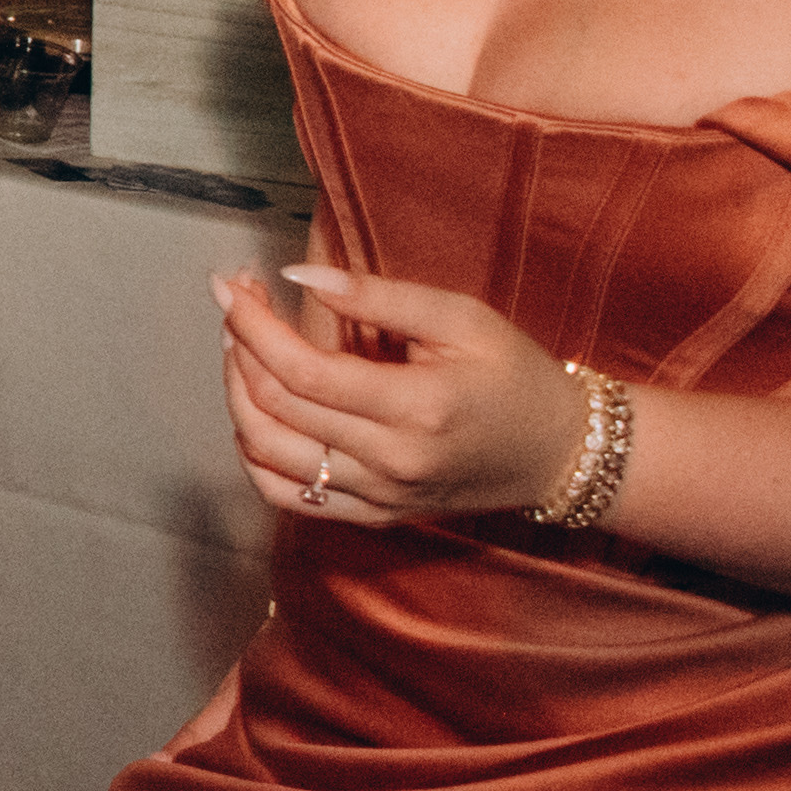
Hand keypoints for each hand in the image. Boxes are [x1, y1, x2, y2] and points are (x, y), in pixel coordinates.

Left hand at [214, 261, 592, 525]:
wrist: (560, 453)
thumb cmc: (515, 375)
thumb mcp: (461, 318)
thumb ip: (377, 295)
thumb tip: (295, 275)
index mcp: (417, 407)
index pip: (302, 371)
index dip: (252, 326)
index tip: (230, 287)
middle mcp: (392, 461)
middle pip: (276, 410)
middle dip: (239, 349)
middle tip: (236, 306)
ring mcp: (382, 496)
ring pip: (270, 456)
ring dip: (237, 398)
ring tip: (240, 350)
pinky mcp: (377, 515)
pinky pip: (290, 497)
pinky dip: (256, 457)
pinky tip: (256, 415)